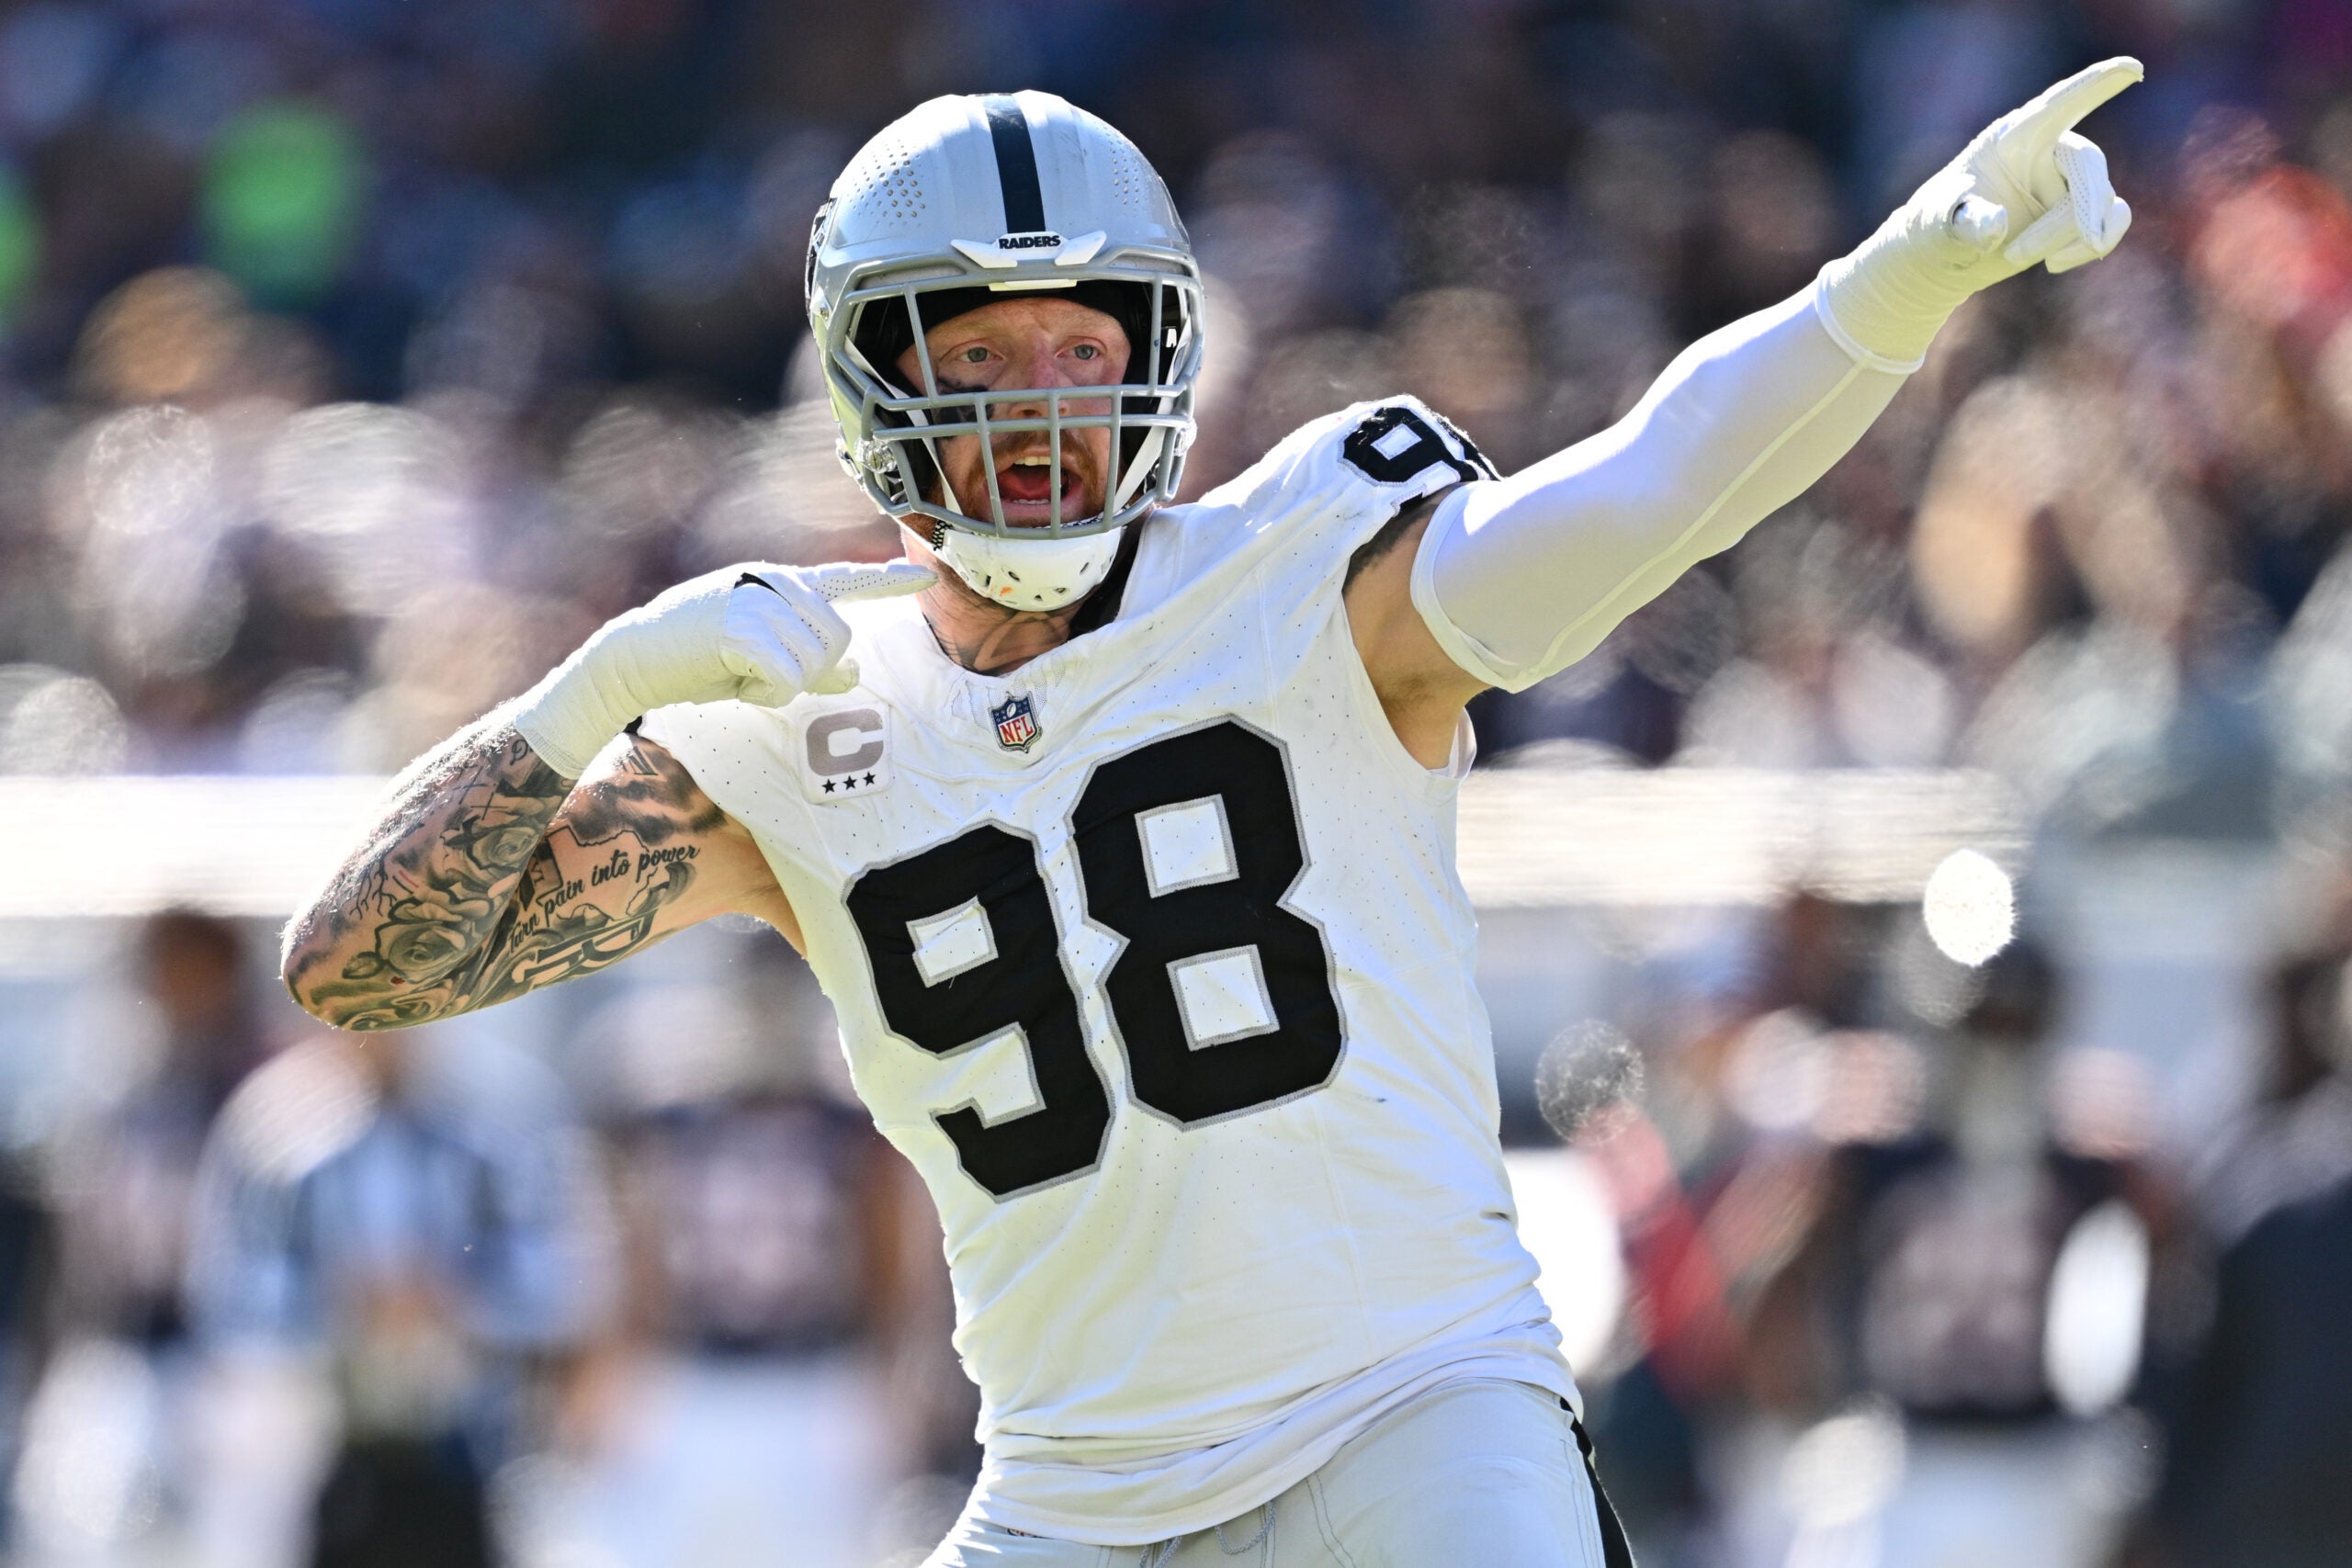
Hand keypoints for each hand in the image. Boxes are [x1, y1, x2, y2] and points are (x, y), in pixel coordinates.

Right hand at [512, 560, 932, 776]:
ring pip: (816, 661)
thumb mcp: (760, 660)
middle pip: (840, 640)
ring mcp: (757, 600)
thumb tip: (854, 674)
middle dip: (811, 671)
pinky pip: (788, 677)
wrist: (632, 660)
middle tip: (761, 674)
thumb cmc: (697, 660)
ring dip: (783, 685)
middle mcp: (775, 583)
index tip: (925, 577)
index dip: (888, 580)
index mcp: (781, 583)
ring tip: (741, 673)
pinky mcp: (739, 627)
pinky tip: (734, 681)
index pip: (844, 578)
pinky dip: (766, 693)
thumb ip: (809, 663)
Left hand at [1817, 58, 2141, 368]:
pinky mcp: (2080, 207)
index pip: (2061, 104)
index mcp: (2013, 136)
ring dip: (2069, 238)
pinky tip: (2054, 264)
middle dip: (2075, 214)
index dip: (2097, 84)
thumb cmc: (1936, 228)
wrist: (1944, 256)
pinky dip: (2093, 245)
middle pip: (2088, 165)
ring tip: (2012, 258)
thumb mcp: (1939, 226)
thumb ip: (1965, 222)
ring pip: (2101, 201)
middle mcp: (2048, 148)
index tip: (2131, 69)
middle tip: (2025, 255)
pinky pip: (2114, 218)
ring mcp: (2067, 178)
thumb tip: (1997, 223)